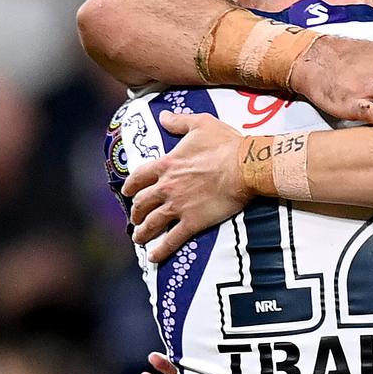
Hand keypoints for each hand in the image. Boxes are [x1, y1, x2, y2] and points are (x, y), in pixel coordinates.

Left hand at [123, 111, 250, 262]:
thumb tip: (163, 116)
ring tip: (139, 238)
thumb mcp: (201, 124)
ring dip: (142, 232)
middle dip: (136, 211)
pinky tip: (153, 257)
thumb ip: (179, 121)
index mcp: (166, 165)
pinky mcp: (193, 222)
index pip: (139, 177)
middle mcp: (167, 187)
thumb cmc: (226, 144)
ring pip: (152, 223)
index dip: (130, 186)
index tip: (126, 193)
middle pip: (142, 202)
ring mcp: (178, 206)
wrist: (246, 167)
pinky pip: (172, 240)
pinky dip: (161, 250)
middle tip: (135, 217)